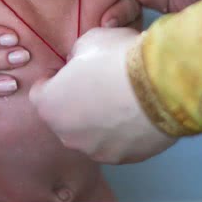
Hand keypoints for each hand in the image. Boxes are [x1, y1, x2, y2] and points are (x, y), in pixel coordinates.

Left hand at [31, 28, 175, 163]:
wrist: (160, 86)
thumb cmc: (117, 59)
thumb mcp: (88, 41)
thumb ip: (76, 56)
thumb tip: (78, 63)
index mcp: (49, 105)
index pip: (41, 93)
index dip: (54, 79)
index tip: (69, 71)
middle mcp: (66, 135)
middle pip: (65, 117)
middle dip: (77, 102)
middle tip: (99, 84)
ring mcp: (95, 151)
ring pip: (92, 134)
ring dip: (100, 120)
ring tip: (124, 99)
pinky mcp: (123, 159)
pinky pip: (117, 143)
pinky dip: (123, 132)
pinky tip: (139, 113)